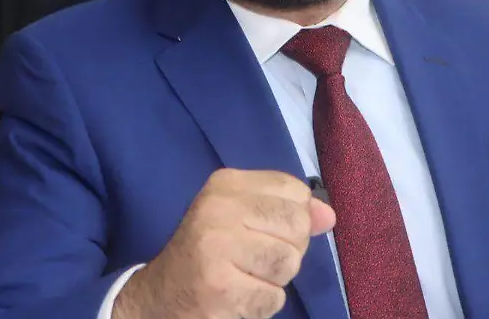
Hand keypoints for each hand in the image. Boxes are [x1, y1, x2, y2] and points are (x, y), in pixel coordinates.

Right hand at [113, 169, 335, 318]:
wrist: (160, 295)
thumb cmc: (207, 251)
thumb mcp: (242, 217)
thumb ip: (287, 211)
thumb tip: (328, 216)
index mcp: (226, 184)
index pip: (295, 191)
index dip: (292, 218)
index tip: (263, 231)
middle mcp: (219, 208)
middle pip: (297, 226)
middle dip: (287, 251)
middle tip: (254, 259)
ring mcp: (217, 247)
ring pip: (288, 263)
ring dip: (273, 281)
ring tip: (244, 278)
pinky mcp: (220, 286)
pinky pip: (273, 298)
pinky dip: (261, 305)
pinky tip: (236, 296)